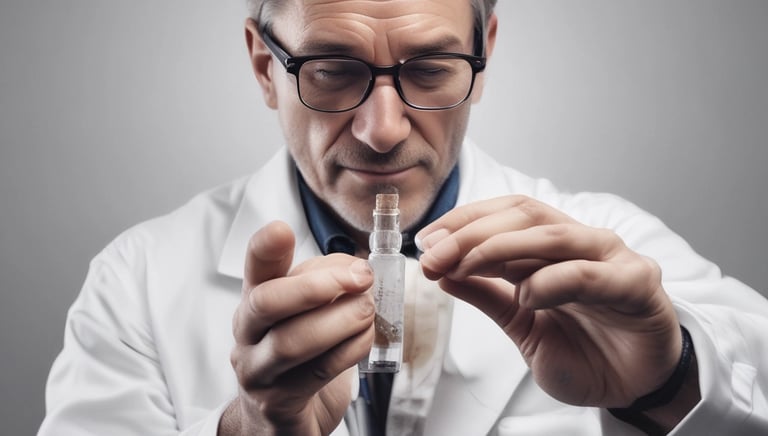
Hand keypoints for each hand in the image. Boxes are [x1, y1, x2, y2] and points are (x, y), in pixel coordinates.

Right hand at [221, 221, 374, 435]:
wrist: (280, 417)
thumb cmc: (298, 356)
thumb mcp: (304, 312)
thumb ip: (325, 283)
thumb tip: (357, 268)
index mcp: (254, 301)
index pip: (253, 268)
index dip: (264, 248)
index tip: (282, 230)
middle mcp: (249, 333)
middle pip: (266, 302)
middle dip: (316, 286)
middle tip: (361, 278)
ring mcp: (260, 370)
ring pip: (292, 342)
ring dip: (340, 320)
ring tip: (369, 309)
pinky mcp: (280, 400)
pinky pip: (318, 372)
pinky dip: (349, 349)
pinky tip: (366, 337)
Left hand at [416, 196, 681, 408]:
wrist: (632, 388)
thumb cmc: (584, 351)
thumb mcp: (521, 323)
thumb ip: (486, 295)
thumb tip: (440, 272)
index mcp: (553, 247)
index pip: (505, 213)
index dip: (463, 222)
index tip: (426, 242)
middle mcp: (581, 243)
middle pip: (524, 216)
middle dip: (471, 233)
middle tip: (434, 255)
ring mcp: (611, 259)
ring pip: (552, 236)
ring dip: (501, 247)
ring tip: (465, 266)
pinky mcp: (638, 284)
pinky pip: (590, 274)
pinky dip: (552, 281)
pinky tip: (526, 296)